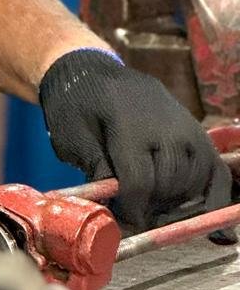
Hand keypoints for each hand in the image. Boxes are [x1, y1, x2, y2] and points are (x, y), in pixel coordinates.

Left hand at [39, 49, 231, 230]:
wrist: (93, 69)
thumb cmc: (76, 103)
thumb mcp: (71, 134)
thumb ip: (95, 170)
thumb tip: (114, 208)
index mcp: (128, 125)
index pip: (140, 181)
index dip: (131, 209)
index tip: (123, 220)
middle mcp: (164, 126)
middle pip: (167, 185)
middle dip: (150, 207)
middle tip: (135, 212)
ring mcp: (185, 128)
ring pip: (191, 182)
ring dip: (174, 202)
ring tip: (154, 204)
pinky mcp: (196, 131)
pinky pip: (216, 171)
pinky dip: (216, 198)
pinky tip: (210, 220)